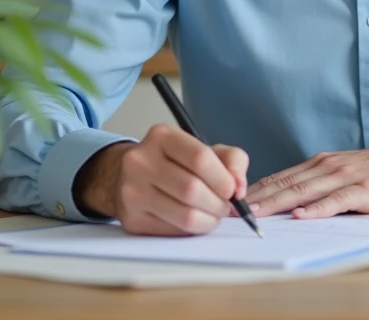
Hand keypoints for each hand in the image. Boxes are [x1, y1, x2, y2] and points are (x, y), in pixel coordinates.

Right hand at [73, 125, 248, 235]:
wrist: (130, 177)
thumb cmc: (175, 163)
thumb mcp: (205, 150)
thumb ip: (232, 160)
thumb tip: (239, 187)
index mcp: (162, 136)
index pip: (199, 158)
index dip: (223, 179)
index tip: (232, 190)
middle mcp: (141, 161)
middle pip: (192, 190)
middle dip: (218, 204)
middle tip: (224, 206)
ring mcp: (132, 191)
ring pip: (185, 215)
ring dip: (209, 220)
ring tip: (212, 214)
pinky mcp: (132, 218)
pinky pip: (173, 231)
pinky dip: (192, 230)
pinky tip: (194, 220)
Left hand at [245, 136, 368, 219]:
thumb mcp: (346, 172)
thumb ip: (321, 184)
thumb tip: (292, 203)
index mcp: (322, 163)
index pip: (281, 176)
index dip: (256, 189)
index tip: (233, 201)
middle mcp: (328, 167)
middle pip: (286, 183)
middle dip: (258, 197)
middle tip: (233, 210)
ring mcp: (346, 177)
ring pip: (305, 191)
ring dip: (278, 202)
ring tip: (256, 214)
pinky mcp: (364, 190)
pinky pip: (336, 201)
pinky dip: (317, 209)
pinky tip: (302, 216)